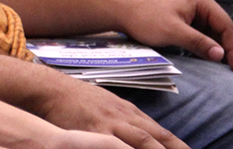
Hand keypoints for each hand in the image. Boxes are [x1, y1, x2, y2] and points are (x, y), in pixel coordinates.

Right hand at [35, 71, 186, 148]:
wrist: (52, 89)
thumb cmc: (79, 99)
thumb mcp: (110, 104)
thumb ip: (129, 119)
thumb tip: (149, 134)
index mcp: (130, 112)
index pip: (163, 134)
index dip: (181, 148)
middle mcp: (124, 118)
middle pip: (157, 139)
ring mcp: (109, 125)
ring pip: (141, 141)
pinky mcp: (92, 131)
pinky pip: (112, 146)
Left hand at [116, 0, 232, 73]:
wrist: (119, 8)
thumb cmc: (143, 16)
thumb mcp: (173, 31)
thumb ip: (198, 42)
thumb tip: (221, 54)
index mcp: (200, 1)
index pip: (225, 27)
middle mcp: (198, 3)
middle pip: (223, 29)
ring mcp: (191, 10)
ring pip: (214, 33)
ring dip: (225, 49)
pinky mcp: (183, 18)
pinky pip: (203, 34)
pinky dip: (211, 46)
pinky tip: (219, 58)